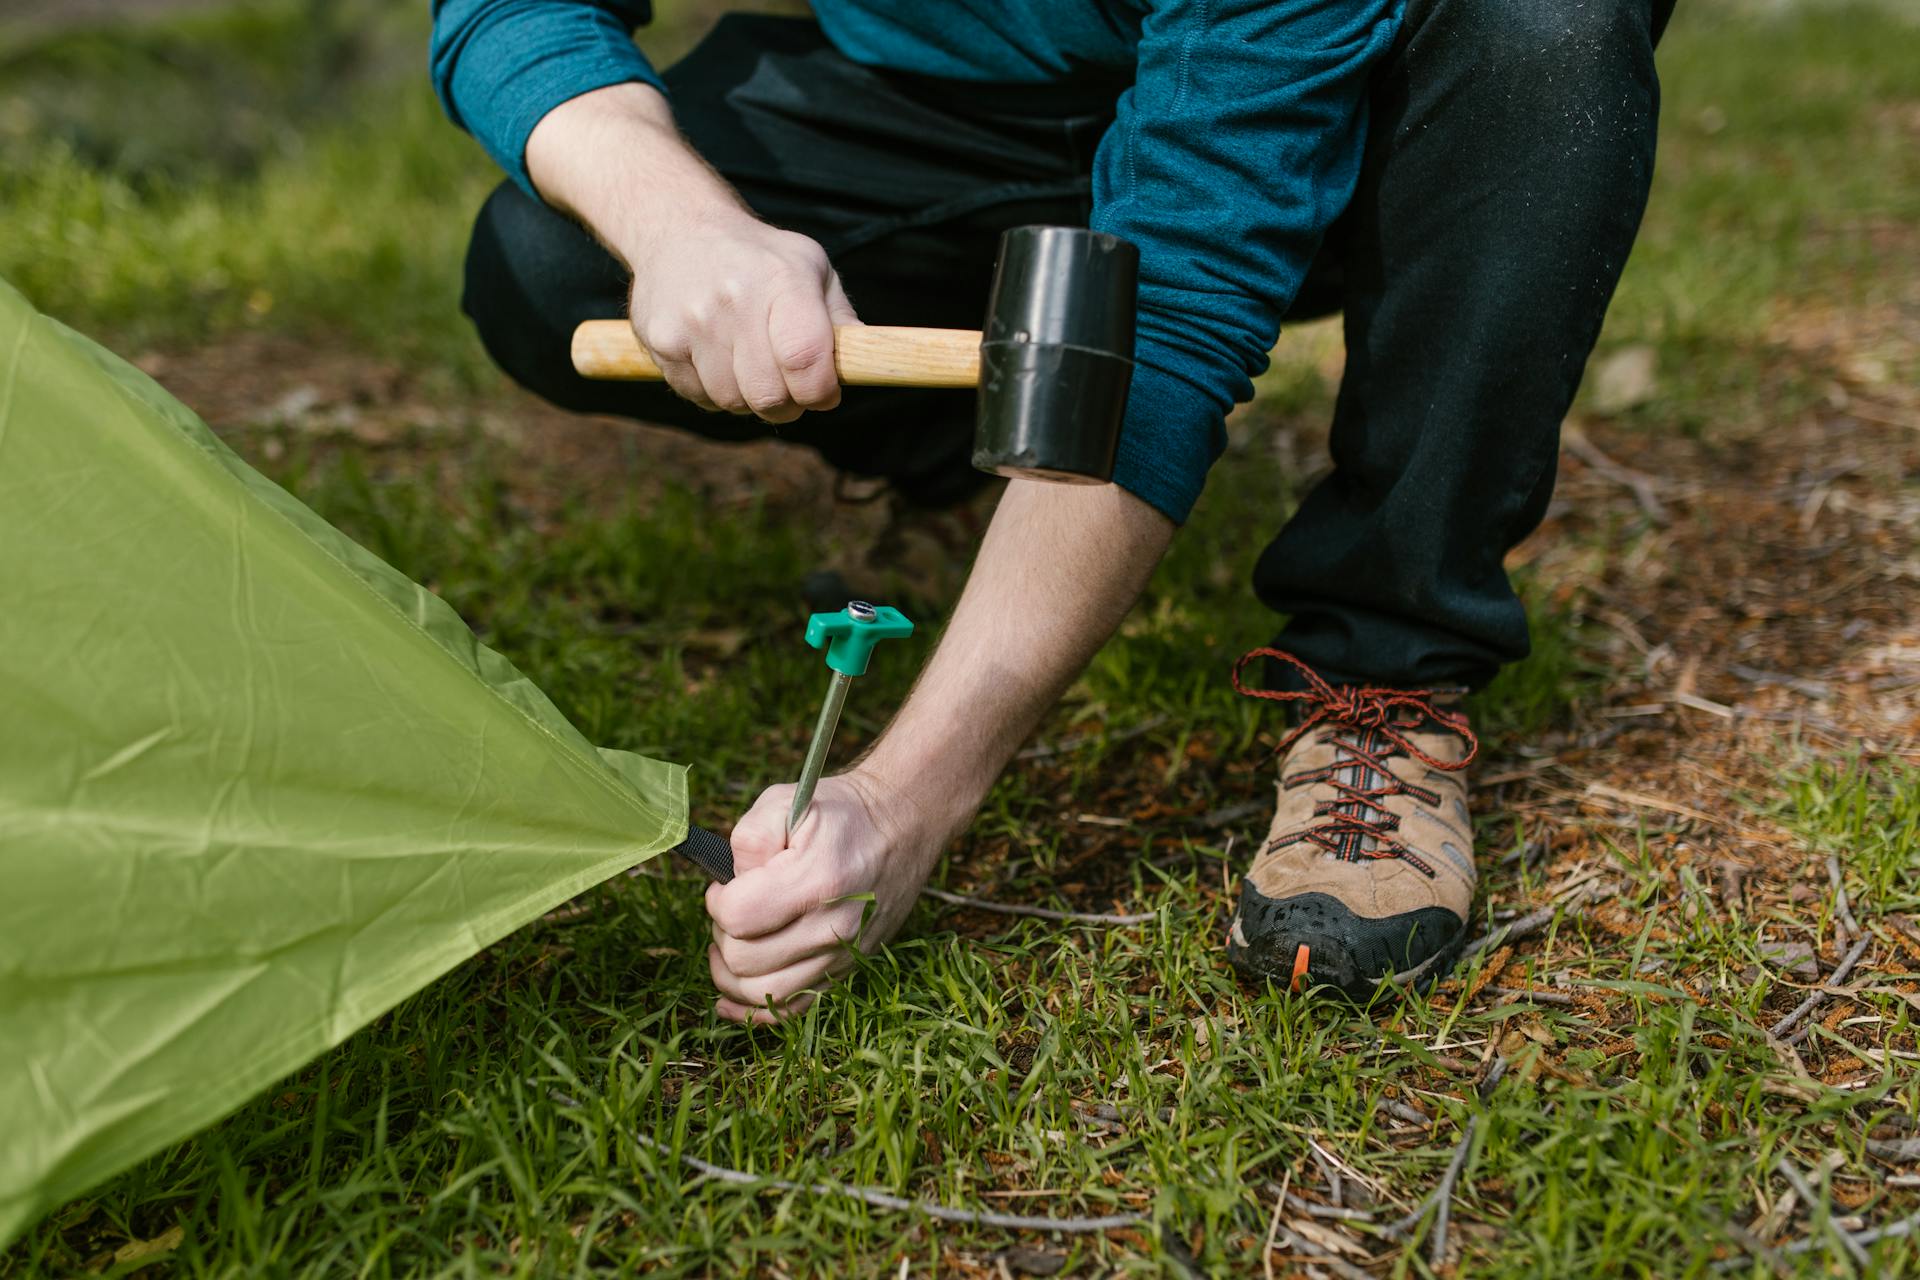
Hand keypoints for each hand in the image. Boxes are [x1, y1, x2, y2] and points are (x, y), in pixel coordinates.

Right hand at [627, 212, 857, 423]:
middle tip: (788, 386)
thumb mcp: (810, 268)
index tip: (824, 392)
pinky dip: (714, 390)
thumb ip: (840, 319)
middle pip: (769, 395)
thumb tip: (869, 364)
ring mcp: (693, 321)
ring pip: (733, 402)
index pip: (805, 359)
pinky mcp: (661, 340)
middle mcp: (734, 299)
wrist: (678, 228)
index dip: (819, 391)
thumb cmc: (758, 257)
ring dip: (748, 398)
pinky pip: (699, 397)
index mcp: (782, 279)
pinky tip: (716, 357)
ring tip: (749, 364)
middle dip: (788, 403)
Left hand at [705, 769, 947, 1023]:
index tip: (725, 885)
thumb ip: (748, 839)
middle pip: (743, 960)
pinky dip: (752, 1010)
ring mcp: (842, 954)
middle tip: (733, 907)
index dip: (717, 901)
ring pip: (760, 991)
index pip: (738, 917)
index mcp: (817, 879)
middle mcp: (834, 926)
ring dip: (730, 971)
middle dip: (723, 933)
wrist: (901, 828)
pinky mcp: (845, 969)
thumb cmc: (840, 815)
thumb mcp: (787, 802)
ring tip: (732, 941)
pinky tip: (729, 999)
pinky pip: (790, 1009)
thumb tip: (730, 884)